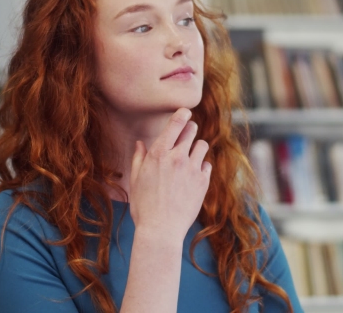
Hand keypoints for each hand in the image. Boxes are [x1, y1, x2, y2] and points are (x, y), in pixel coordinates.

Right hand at [128, 108, 212, 242]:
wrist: (160, 229)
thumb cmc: (143, 206)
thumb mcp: (135, 179)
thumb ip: (139, 158)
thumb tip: (141, 143)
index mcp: (158, 153)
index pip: (176, 123)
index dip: (183, 114)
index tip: (185, 112)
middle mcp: (177, 157)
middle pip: (192, 130)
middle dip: (190, 129)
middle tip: (187, 135)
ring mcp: (192, 169)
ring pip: (202, 145)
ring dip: (196, 148)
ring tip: (190, 157)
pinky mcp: (203, 182)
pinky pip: (207, 165)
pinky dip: (201, 167)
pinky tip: (192, 176)